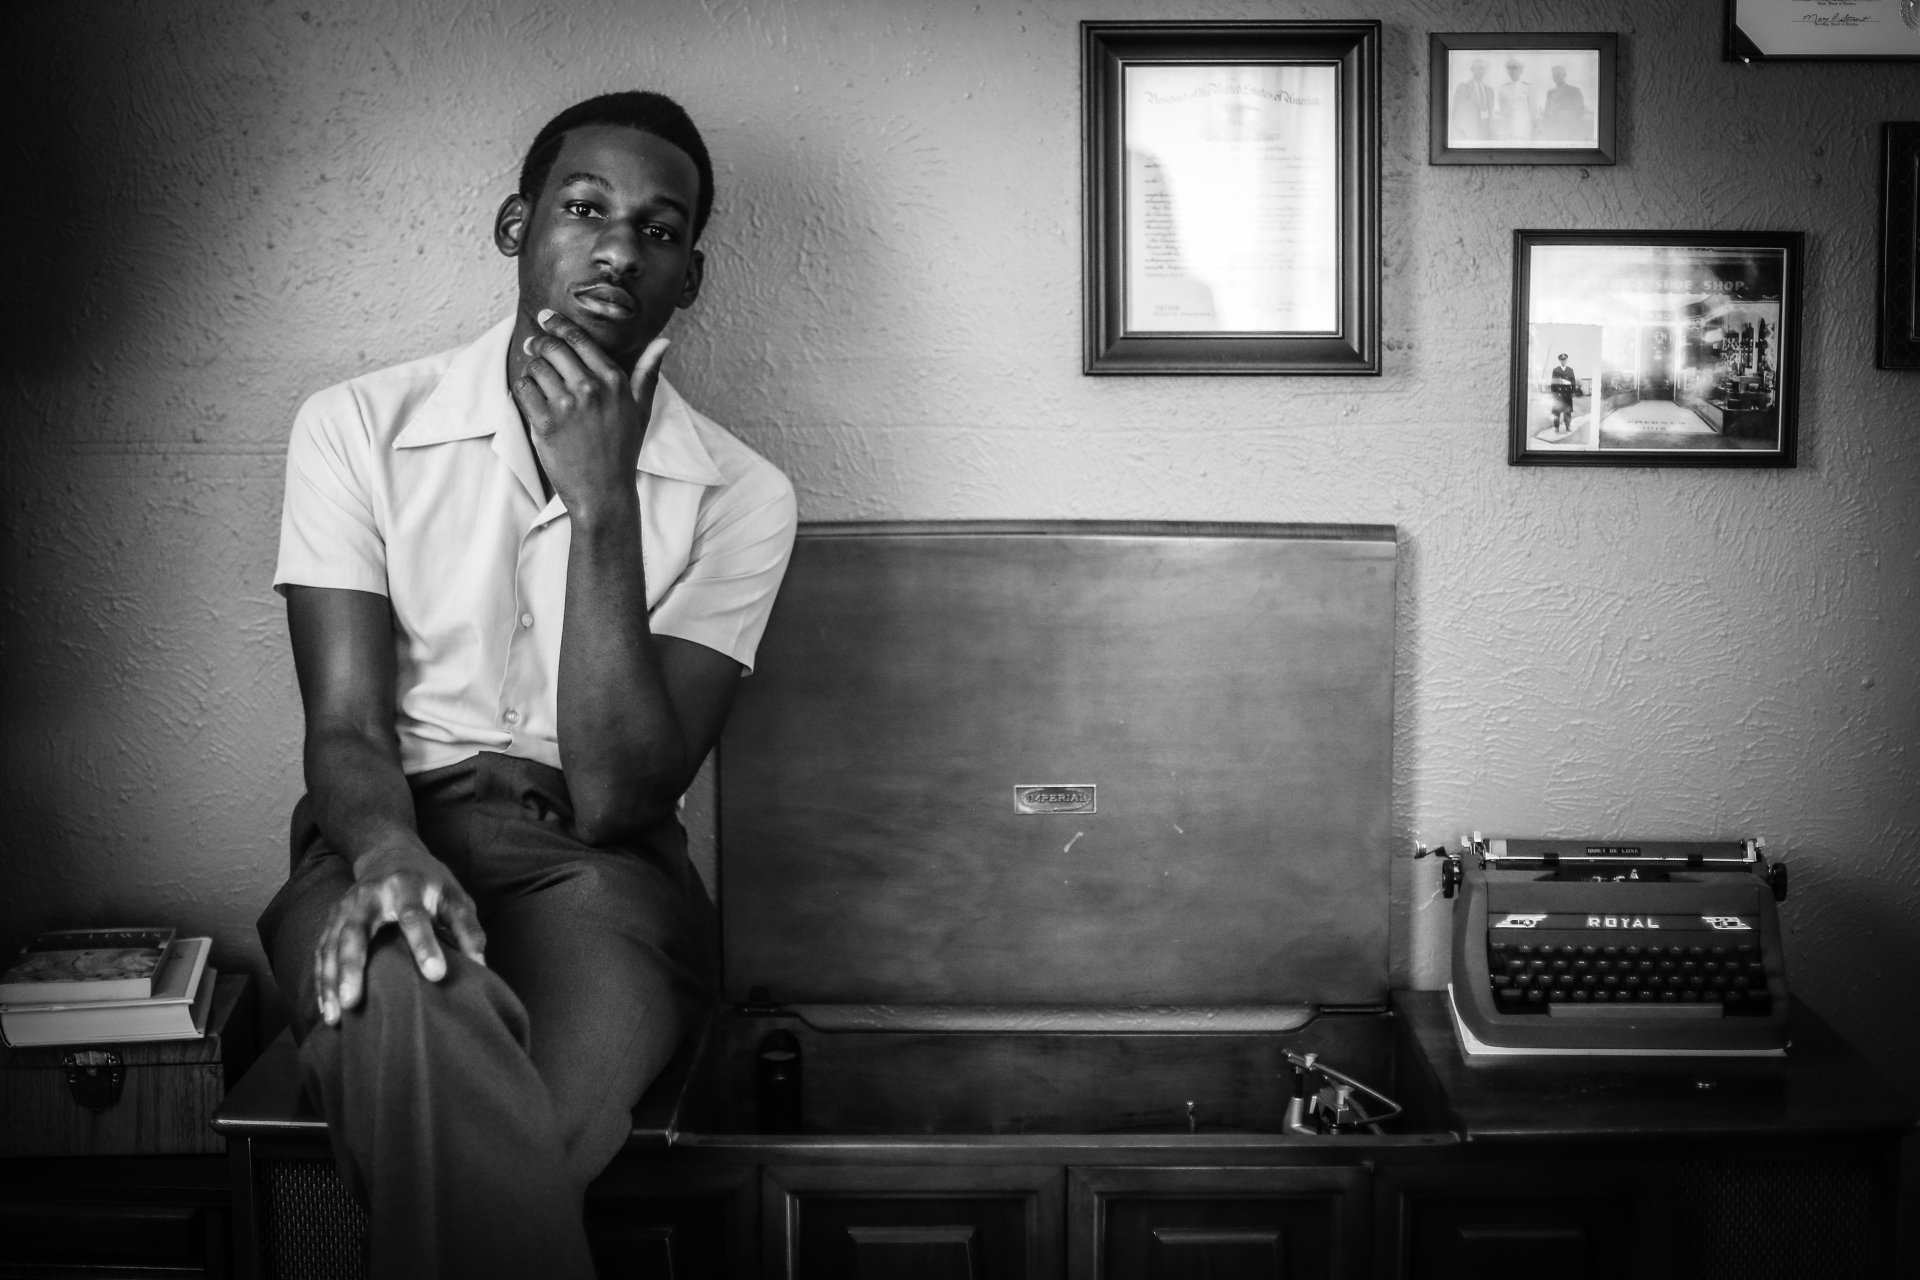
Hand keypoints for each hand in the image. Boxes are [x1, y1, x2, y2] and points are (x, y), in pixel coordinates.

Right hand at [312, 847, 485, 1025]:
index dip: (425, 945)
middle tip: (353, 1002)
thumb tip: (482, 967)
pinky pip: (322, 952)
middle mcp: (370, 896)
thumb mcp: (454, 895)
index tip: (436, 975)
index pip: (414, 917)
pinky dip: (322, 981)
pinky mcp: (332, 920)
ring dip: (331, 981)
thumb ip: (467, 929)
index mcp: (407, 887)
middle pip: (357, 931)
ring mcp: (346, 908)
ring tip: (336, 1016)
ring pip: (332, 945)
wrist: (389, 852)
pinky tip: (328, 1010)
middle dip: (353, 966)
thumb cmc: (430, 882)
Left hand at [510, 308, 669, 520]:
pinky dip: (523, 390)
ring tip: (537, 379)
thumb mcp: (641, 410)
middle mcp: (591, 387)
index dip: (558, 324)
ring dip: (532, 369)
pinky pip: (523, 389)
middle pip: (552, 348)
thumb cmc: (623, 450)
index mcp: (614, 380)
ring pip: (535, 367)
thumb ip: (648, 372)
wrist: (603, 492)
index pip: (579, 338)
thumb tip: (664, 341)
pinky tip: (532, 398)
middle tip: (532, 345)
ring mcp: (567, 405)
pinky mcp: (546, 422)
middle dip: (539, 343)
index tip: (545, 317)